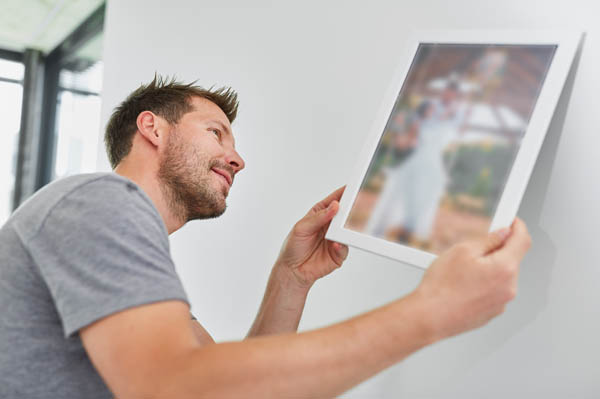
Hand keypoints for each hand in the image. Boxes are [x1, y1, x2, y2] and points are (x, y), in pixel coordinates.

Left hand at [275, 186, 348, 288]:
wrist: (292, 271)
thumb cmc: (293, 247)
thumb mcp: (301, 228)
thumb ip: (318, 217)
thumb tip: (334, 206)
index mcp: (320, 214)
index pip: (334, 201)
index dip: (344, 193)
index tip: (353, 188)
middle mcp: (330, 225)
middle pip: (345, 214)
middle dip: (353, 209)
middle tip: (358, 205)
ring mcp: (336, 239)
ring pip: (348, 230)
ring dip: (350, 227)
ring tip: (347, 225)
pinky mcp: (338, 254)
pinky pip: (345, 248)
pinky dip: (342, 246)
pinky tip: (336, 244)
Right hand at [415, 218, 531, 339]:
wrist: (430, 316)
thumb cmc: (442, 287)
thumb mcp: (462, 251)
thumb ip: (488, 240)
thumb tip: (503, 234)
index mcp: (504, 268)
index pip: (523, 241)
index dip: (518, 227)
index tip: (512, 222)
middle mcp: (509, 287)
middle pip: (512, 259)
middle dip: (498, 250)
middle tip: (476, 248)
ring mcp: (501, 302)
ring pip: (502, 276)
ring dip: (490, 268)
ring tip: (463, 272)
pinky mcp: (492, 312)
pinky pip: (494, 291)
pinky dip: (484, 284)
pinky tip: (464, 285)